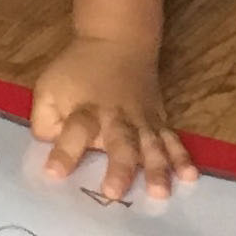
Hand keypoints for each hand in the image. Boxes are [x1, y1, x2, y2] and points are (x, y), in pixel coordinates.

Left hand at [27, 36, 195, 206]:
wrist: (117, 42)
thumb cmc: (78, 71)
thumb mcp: (48, 88)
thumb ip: (44, 121)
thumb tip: (48, 150)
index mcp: (85, 110)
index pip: (75, 131)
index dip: (64, 152)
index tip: (54, 175)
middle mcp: (116, 118)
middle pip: (119, 142)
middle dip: (118, 168)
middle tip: (113, 193)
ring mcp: (142, 120)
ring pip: (151, 146)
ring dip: (156, 169)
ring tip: (159, 193)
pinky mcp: (159, 121)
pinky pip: (172, 140)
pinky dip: (182, 157)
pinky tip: (190, 175)